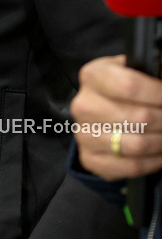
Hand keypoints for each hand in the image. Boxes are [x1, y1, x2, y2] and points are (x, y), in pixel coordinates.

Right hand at [72, 54, 161, 179]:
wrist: (96, 110)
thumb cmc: (119, 89)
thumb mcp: (129, 71)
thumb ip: (147, 74)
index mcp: (92, 76)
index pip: (130, 86)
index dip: (158, 94)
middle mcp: (84, 105)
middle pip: (138, 118)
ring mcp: (84, 134)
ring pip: (137, 145)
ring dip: (161, 142)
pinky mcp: (89, 158)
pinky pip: (130, 167)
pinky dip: (153, 162)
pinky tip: (159, 153)